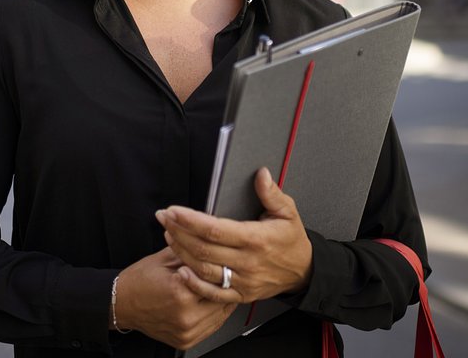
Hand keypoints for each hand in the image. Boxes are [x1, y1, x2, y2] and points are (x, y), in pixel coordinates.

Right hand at [115, 247, 237, 349]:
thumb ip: (191, 251)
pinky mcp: (186, 341)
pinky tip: (212, 301)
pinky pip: (212, 327)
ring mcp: (186, 332)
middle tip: (229, 272)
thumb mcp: (165, 257)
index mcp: (181, 292)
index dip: (222, 267)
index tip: (226, 260)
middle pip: (222, 298)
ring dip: (224, 300)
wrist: (122, 303)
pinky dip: (216, 314)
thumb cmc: (140, 280)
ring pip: (221, 315)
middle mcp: (185, 316)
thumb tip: (210, 243)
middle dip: (226, 284)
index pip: (216, 278)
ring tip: (224, 285)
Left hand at [155, 167, 312, 304]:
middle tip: (164, 217)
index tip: (174, 210)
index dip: (191, 220)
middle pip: (203, 249)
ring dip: (181, 252)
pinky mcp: (239, 294)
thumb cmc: (292, 240)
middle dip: (179, 231)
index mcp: (256, 239)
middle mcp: (247, 262)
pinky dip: (193, 284)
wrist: (303, 271)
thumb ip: (272, 192)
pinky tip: (180, 270)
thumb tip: (261, 173)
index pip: (216, 230)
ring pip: (203, 270)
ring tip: (168, 234)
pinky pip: (212, 293)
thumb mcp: (288, 211)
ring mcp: (242, 281)